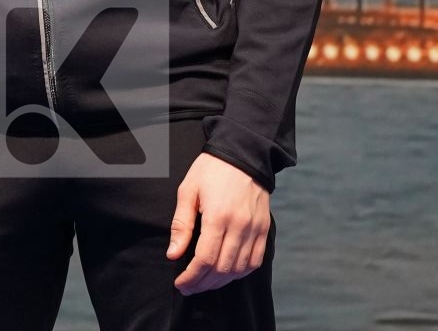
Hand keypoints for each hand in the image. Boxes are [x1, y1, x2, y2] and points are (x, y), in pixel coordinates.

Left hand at [166, 153, 270, 294]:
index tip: (180, 283)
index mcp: (218, 216)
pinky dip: (240, 272)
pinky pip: (255, 261)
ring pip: (239, 269)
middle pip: (222, 269)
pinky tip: (227, 273)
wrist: (243, 152)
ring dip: (220, 281)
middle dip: (203, 283)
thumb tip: (173, 254)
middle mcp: (239, 226)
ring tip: (205, 281)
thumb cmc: (211, 169)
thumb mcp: (189, 190)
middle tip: (189, 286)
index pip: (205, 259)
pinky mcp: (264, 228)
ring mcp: (254, 228)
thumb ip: (181, 224)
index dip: (191, 277)